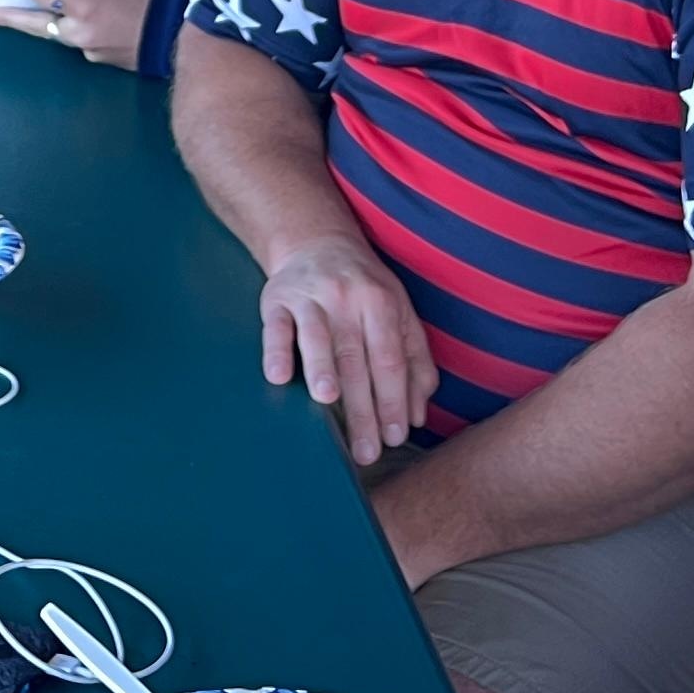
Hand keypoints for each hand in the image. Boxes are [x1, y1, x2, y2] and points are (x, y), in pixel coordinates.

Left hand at [0, 0, 155, 70]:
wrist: (170, 38)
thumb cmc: (147, 0)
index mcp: (81, 6)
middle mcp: (75, 31)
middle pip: (35, 23)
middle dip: (9, 18)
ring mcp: (83, 48)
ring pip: (52, 34)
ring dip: (34, 25)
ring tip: (12, 18)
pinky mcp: (94, 59)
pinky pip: (74, 41)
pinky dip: (68, 29)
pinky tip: (73, 22)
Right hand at [256, 232, 437, 465]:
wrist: (318, 241)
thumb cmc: (365, 288)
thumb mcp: (399, 313)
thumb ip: (415, 362)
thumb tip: (416, 416)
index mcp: (381, 303)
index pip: (390, 359)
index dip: (394, 399)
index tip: (395, 437)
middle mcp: (347, 298)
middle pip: (356, 359)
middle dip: (362, 409)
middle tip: (365, 451)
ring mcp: (310, 297)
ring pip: (317, 337)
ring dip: (321, 368)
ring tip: (327, 400)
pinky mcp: (277, 298)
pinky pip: (276, 327)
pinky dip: (276, 351)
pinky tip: (279, 376)